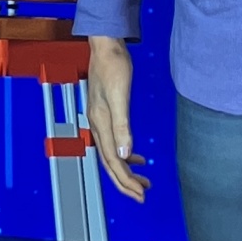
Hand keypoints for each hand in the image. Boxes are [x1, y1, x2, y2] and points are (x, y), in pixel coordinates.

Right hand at [86, 37, 147, 200]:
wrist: (106, 45)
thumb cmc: (113, 65)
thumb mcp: (119, 96)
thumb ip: (122, 125)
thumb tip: (125, 153)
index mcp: (100, 124)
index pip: (113, 162)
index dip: (126, 181)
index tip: (139, 194)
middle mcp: (98, 125)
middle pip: (110, 163)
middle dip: (126, 182)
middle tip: (142, 195)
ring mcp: (101, 120)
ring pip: (113, 155)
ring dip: (127, 170)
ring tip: (143, 181)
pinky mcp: (107, 114)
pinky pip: (115, 142)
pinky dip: (127, 153)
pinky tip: (138, 156)